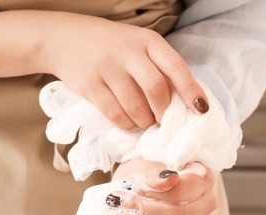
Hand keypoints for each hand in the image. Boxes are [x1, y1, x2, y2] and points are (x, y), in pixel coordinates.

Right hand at [41, 13, 208, 130]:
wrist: (64, 39)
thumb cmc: (108, 45)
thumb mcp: (136, 44)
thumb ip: (156, 65)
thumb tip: (181, 100)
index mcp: (147, 40)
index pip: (175, 66)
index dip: (191, 90)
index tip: (200, 109)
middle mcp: (128, 52)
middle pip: (156, 90)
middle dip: (163, 112)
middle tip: (162, 119)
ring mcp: (107, 69)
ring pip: (136, 107)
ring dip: (145, 122)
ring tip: (145, 122)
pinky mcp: (90, 86)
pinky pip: (115, 114)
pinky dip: (126, 124)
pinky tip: (128, 122)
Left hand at [109, 158, 216, 214]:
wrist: (139, 185)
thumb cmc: (146, 173)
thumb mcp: (146, 165)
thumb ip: (156, 173)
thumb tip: (168, 180)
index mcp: (203, 178)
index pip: (187, 188)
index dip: (161, 192)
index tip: (137, 188)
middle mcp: (206, 202)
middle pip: (182, 214)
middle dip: (150, 211)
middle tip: (126, 205)